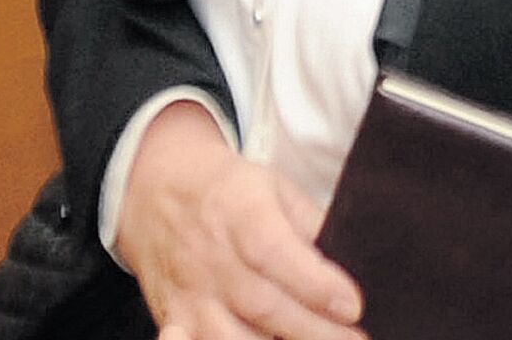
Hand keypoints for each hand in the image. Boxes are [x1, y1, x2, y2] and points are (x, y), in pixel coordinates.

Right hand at [117, 101, 366, 339]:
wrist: (159, 191)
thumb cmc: (231, 191)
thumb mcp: (276, 188)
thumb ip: (311, 224)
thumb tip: (348, 264)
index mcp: (239, 212)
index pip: (275, 253)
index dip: (315, 284)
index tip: (352, 306)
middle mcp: (209, 256)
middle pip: (262, 305)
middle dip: (314, 331)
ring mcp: (187, 292)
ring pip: (230, 338)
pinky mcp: (172, 318)